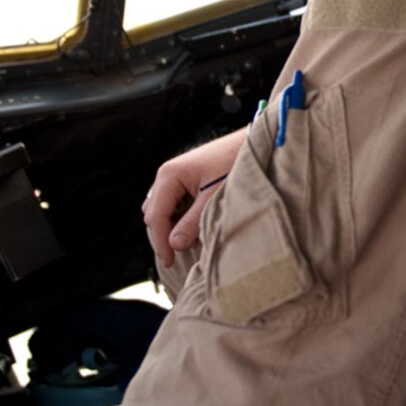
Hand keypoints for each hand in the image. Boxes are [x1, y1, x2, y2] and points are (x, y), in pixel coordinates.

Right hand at [142, 126, 246, 268]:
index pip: (155, 216)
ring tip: (192, 238)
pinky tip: (197, 224)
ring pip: (162, 210)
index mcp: (169, 175)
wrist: (252, 144)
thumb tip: (174, 245)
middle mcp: (167, 174)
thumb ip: (192, 223)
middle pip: (153, 214)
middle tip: (181, 254)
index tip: (169, 262)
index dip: (160, 242)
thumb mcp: (214, 198)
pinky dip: (180, 217)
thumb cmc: (234, 165)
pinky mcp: (184, 179)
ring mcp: (174, 176)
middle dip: (165, 235)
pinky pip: (172, 204)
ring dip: (172, 226)